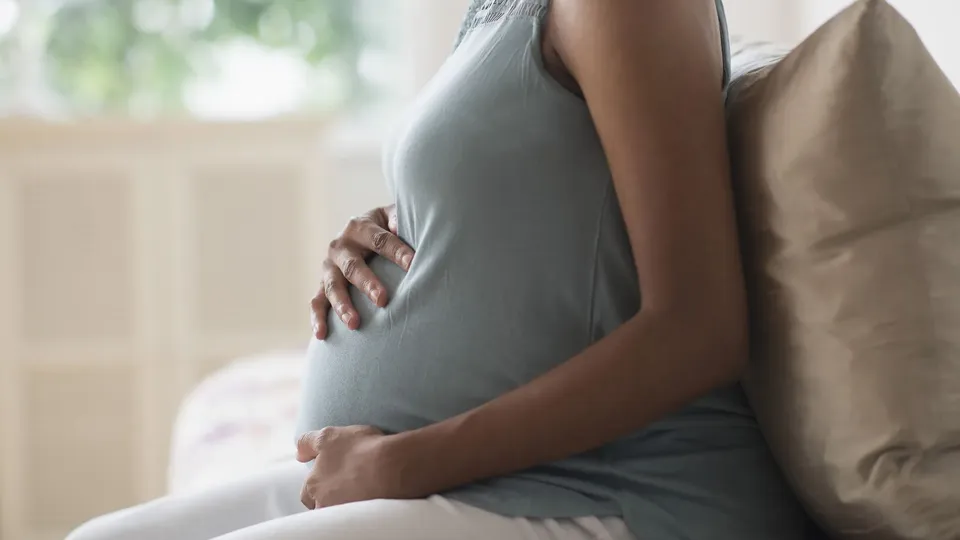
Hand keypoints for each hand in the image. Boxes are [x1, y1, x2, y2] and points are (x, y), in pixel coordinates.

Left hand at [296, 426, 413, 509]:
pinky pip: (358, 518)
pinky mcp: (362, 521)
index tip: (332, 477)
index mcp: (313, 486)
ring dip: (346, 503)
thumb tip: (298, 454)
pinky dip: (362, 510)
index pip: (307, 494)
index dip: (318, 485)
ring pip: (339, 513)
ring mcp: (343, 515)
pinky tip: (372, 499)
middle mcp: (323, 505)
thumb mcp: (329, 436)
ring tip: (362, 492)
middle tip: (347, 485)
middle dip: (330, 498)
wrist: (391, 467)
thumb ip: (308, 442)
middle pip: (321, 506)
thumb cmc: (360, 449)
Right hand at [311, 204, 413, 338]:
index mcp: (360, 227)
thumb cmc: (387, 229)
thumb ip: (402, 221)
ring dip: (342, 305)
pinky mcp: (323, 284)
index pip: (380, 241)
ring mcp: (329, 266)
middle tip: (382, 299)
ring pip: (333, 287)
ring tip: (354, 324)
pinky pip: (317, 302)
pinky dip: (317, 318)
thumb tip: (411, 229)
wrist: (362, 232)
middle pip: (353, 266)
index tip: (413, 265)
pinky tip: (322, 335)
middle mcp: (340, 246)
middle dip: (367, 283)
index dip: (397, 252)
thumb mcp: (394, 218)